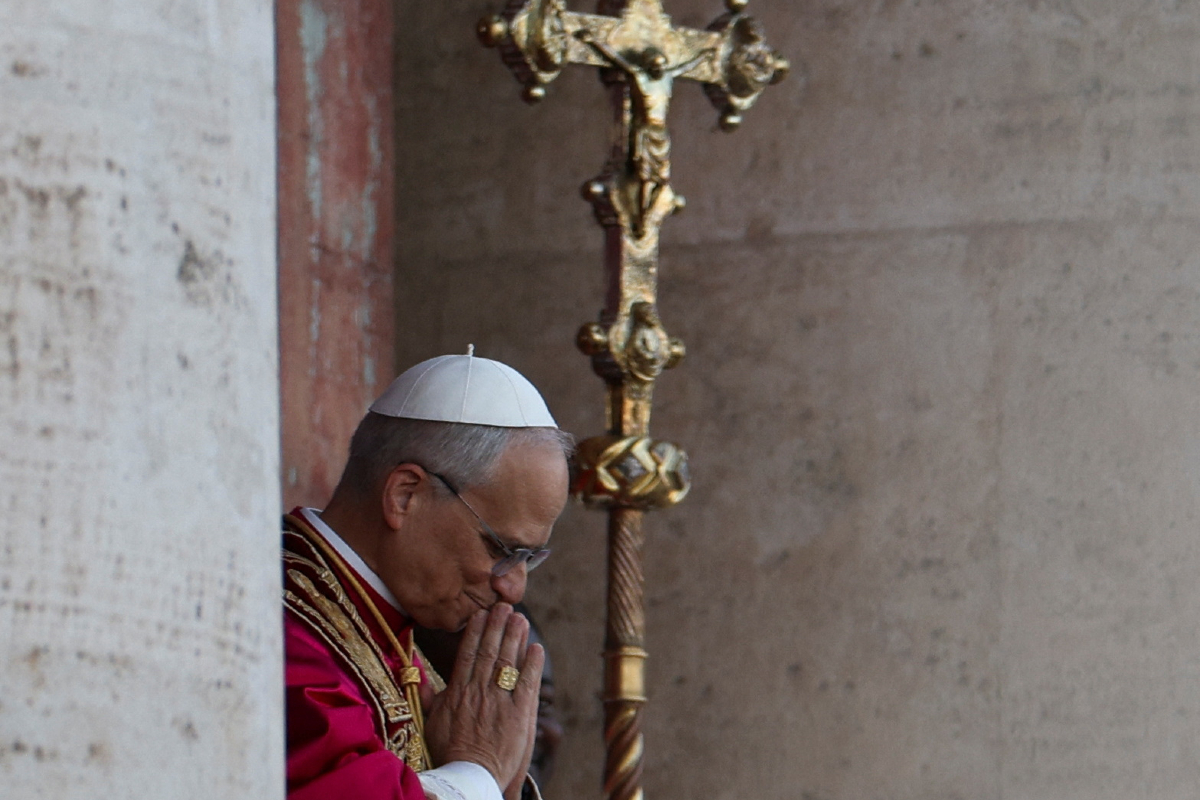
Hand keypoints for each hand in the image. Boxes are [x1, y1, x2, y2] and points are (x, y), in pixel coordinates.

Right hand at [424, 604, 543, 791]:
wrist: (469, 777)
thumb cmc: (449, 752)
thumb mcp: (431, 722)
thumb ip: (427, 696)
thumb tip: (414, 673)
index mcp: (457, 692)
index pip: (468, 654)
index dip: (476, 631)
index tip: (481, 613)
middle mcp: (478, 692)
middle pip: (489, 651)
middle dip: (497, 626)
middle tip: (504, 606)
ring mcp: (499, 702)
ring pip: (507, 662)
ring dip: (515, 638)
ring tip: (520, 619)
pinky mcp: (519, 714)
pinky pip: (527, 683)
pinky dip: (533, 664)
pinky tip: (537, 648)